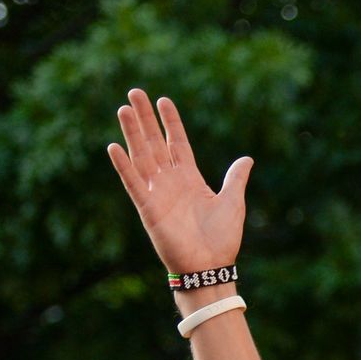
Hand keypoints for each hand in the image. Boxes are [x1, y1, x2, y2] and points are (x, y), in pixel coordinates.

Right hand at [106, 88, 252, 275]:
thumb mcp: (233, 202)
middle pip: (155, 143)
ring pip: (142, 157)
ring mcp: (158, 194)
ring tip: (123, 109)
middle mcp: (171, 183)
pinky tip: (114, 146)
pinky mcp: (148, 209)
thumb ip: (235, 179)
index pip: (178, 143)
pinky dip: (124, 167)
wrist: (211, 267)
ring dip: (132, 134)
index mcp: (190, 179)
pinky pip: (133, 184)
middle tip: (134, 92)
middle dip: (145, 118)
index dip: (171, 122)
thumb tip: (247, 159)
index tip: (163, 100)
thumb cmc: (222, 240)